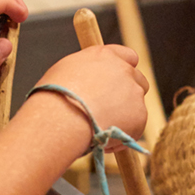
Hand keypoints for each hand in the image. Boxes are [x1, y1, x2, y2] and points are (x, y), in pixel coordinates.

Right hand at [26, 44, 148, 146]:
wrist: (61, 118)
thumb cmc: (54, 96)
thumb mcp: (66, 70)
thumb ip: (87, 71)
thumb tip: (90, 80)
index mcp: (105, 55)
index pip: (128, 56)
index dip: (123, 70)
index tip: (115, 82)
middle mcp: (123, 70)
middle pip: (138, 80)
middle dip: (127, 94)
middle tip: (109, 109)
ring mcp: (134, 93)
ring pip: (136, 105)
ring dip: (124, 116)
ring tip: (99, 128)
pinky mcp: (139, 115)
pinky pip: (135, 127)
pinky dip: (123, 135)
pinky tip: (104, 139)